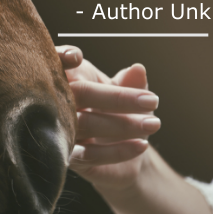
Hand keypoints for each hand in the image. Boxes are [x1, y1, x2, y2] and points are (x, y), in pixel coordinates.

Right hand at [57, 45, 160, 191]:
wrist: (125, 151)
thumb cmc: (120, 112)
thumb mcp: (129, 93)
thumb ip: (132, 82)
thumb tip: (138, 69)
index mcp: (70, 78)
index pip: (59, 62)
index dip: (63, 55)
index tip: (78, 57)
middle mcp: (59, 103)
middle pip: (81, 93)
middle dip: (118, 97)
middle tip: (152, 101)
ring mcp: (60, 130)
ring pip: (87, 124)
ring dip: (123, 125)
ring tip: (153, 123)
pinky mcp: (69, 158)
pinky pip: (90, 154)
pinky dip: (118, 150)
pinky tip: (141, 145)